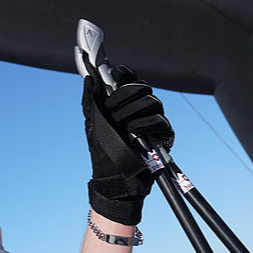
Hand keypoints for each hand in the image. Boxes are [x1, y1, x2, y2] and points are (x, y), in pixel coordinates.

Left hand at [81, 63, 173, 224]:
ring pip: (153, 101)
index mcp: (125, 105)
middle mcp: (141, 110)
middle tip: (112, 107)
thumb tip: (89, 77)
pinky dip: (144, 125)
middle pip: (143, 87)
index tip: (117, 72)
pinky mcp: (163, 136)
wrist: (113, 179)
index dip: (126, 74)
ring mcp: (153, 122)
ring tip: (122, 125)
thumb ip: (91, 100)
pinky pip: (160, 122)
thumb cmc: (102, 152)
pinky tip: (133, 132)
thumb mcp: (92, 124)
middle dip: (126, 93)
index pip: (131, 81)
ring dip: (133, 111)